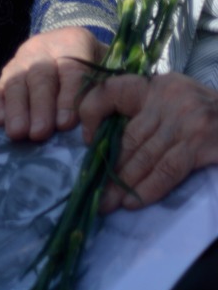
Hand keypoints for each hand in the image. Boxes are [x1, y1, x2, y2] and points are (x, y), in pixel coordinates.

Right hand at [0, 27, 103, 140]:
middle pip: (40, 75)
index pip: (71, 68)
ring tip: (18, 133)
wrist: (75, 56)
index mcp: (74, 42)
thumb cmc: (95, 74)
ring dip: (16, 109)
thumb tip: (94, 123)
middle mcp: (43, 48)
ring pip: (16, 81)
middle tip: (40, 132)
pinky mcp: (5, 76)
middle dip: (40, 105)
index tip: (67, 124)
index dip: (68, 96)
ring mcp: (21, 61)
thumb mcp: (104, 76)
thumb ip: (100, 94)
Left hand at [79, 71, 217, 211]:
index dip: (92, 112)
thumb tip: (105, 138)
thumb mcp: (172, 98)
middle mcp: (166, 99)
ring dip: (123, 183)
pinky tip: (134, 201)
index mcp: (154, 86)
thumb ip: (145, 111)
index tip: (85, 139)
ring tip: (108, 203)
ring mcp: (183, 121)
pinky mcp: (199, 144)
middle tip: (94, 190)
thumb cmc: (204, 113)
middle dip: (108, 166)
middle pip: (128, 135)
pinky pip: (167, 170)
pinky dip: (149, 188)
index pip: (111, 90)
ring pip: (144, 156)